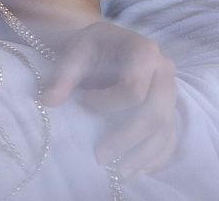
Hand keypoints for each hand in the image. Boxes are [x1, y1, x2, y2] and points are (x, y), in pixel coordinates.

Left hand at [40, 19, 177, 179]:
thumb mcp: (75, 53)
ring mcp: (171, 92)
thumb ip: (63, 76)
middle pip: (155, 112)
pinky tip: (137, 170)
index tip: (84, 103)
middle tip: (100, 156)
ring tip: (119, 172)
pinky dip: (156, 157)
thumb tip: (48, 101)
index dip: (108, 103)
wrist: (104, 46)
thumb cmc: (90, 48)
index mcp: (143, 49)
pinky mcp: (170, 110)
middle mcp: (164, 70)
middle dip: (128, 138)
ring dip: (143, 155)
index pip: (133, 88)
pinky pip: (170, 138)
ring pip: (165, 129)